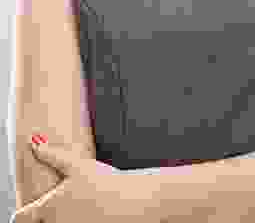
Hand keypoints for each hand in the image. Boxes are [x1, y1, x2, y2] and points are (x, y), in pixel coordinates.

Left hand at [10, 138, 127, 221]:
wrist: (127, 204)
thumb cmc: (103, 184)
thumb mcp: (76, 166)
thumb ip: (52, 156)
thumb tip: (35, 144)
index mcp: (48, 207)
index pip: (22, 217)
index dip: (21, 213)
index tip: (22, 211)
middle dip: (46, 215)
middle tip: (62, 202)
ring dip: (62, 218)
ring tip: (79, 205)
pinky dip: (77, 221)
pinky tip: (88, 214)